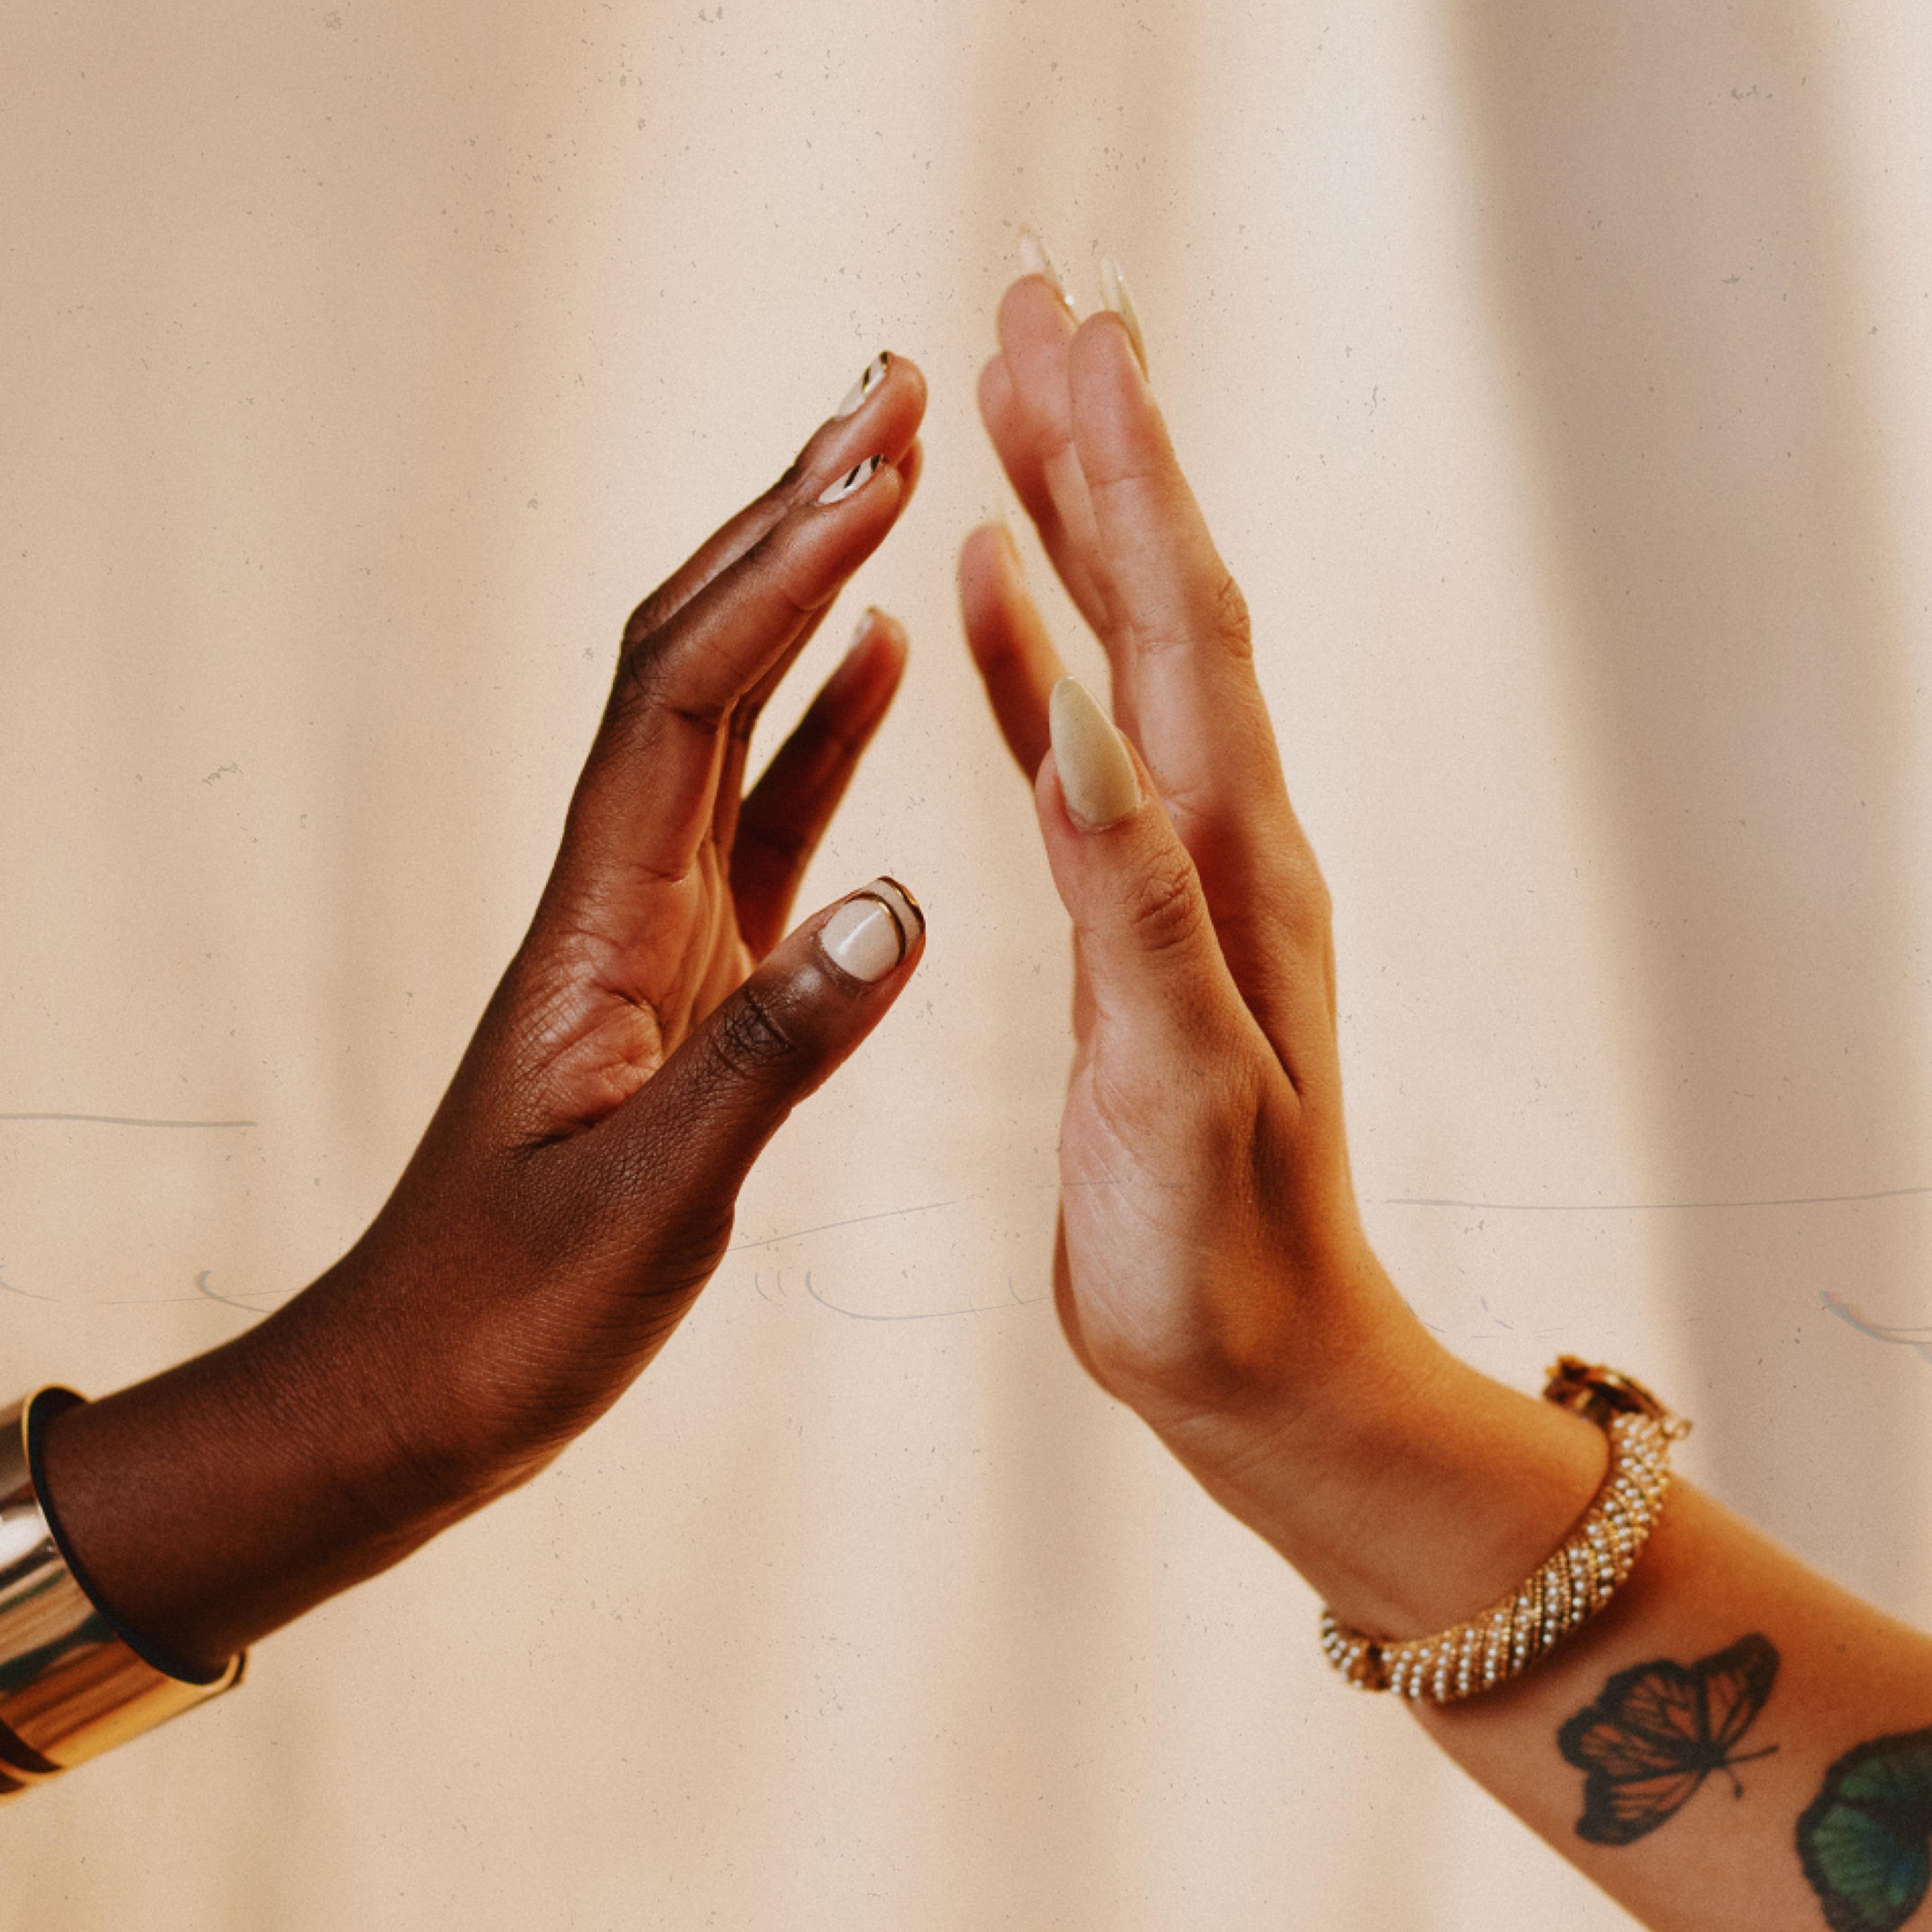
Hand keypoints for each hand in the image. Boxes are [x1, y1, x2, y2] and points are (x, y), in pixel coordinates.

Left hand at [42, 352, 929, 1667]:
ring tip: (884, 485)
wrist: (419, 1390)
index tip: (871, 468)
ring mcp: (654, 924)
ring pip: (730, 715)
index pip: (691, 696)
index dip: (780, 574)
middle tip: (877, 394)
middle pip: (695, 655)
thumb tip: (905, 901)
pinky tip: (878, 671)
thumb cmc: (508, 1314)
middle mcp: (619, 891)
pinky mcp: (688, 971)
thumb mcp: (651, 1199)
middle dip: (782, 519)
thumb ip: (777, 1050)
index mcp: (601, 925)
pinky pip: (763, 815)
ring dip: (802, 594)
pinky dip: (820, 727)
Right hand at [960, 269, 1601, 1637]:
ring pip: (1122, 656)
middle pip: (1161, 604)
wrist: (1260, 1357)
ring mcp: (1179, 870)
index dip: (1124, 486)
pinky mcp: (1135, 918)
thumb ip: (1136, 906)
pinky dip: (1034, 659)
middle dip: (1105, 451)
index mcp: (1226, 868)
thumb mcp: (1179, 1086)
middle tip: (1043, 310)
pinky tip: (991, 601)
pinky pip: (1079, 748)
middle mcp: (1218, 840)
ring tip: (1016, 409)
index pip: (1176, 634)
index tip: (1068, 343)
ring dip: (1075, 524)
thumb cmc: (1217, 1256)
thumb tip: (1080, 726)